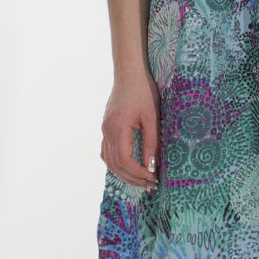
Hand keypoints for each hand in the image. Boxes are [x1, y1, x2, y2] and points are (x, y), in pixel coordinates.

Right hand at [101, 67, 160, 190]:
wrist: (129, 73)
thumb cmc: (143, 91)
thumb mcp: (152, 117)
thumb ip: (151, 143)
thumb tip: (152, 167)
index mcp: (117, 129)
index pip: (125, 161)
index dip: (138, 173)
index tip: (153, 178)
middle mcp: (107, 131)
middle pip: (115, 165)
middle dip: (132, 178)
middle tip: (150, 184)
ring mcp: (104, 129)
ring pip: (109, 161)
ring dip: (124, 174)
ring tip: (142, 180)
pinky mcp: (107, 127)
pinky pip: (107, 152)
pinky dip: (117, 164)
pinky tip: (129, 168)